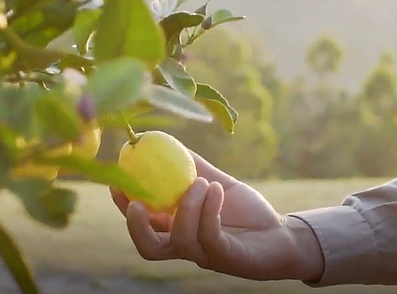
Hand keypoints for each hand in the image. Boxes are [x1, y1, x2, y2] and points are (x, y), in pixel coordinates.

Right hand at [110, 150, 323, 281]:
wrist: (280, 234)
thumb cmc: (244, 210)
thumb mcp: (215, 183)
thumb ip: (191, 167)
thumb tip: (165, 140)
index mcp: (177, 229)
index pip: (142, 223)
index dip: (124, 205)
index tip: (116, 179)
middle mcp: (186, 246)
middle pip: (149, 247)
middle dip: (137, 227)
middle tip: (138, 203)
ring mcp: (205, 255)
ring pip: (180, 240)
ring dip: (187, 206)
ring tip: (202, 182)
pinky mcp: (226, 258)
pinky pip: (210, 236)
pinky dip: (209, 210)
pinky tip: (216, 190)